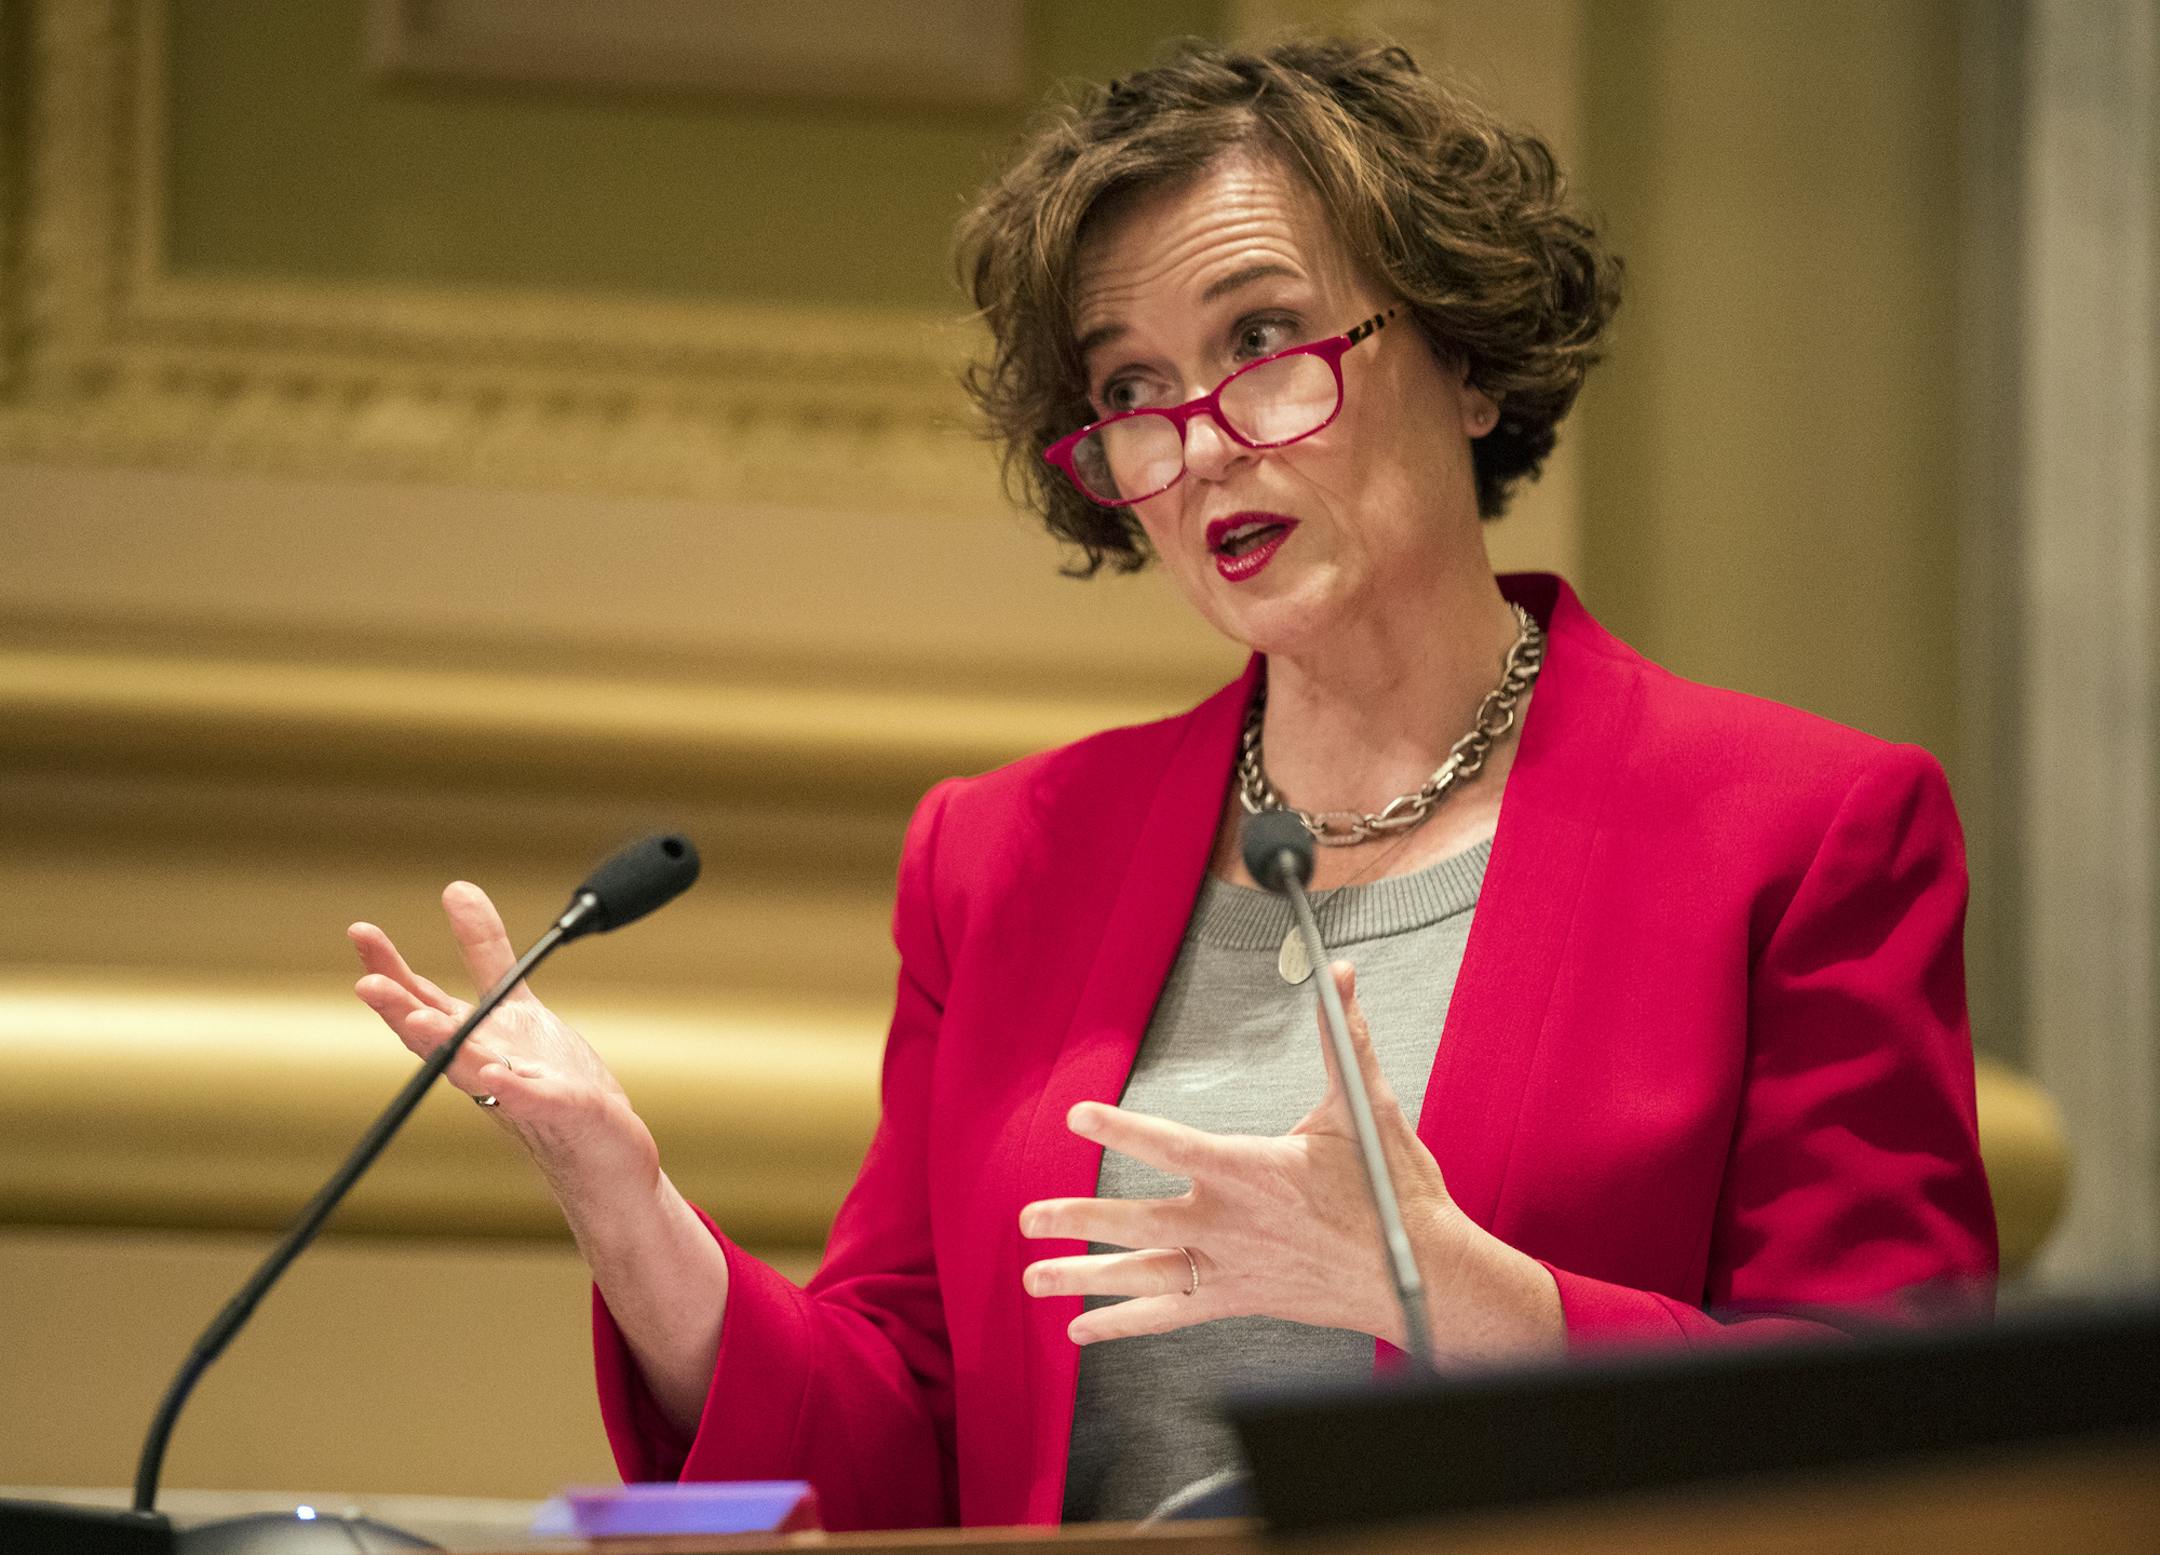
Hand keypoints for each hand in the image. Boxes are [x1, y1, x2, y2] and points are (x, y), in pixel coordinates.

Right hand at [349, 881, 658, 1198]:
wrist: (600, 1150)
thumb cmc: (552, 1081)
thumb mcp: (517, 1006)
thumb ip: (485, 953)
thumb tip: (456, 890)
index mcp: (473, 1040)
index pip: (422, 1003)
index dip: (391, 970)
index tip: (361, 932)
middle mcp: (485, 1068)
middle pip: (436, 1040)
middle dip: (401, 1013)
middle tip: (368, 986)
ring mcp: (520, 1094)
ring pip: (473, 1072)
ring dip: (446, 1048)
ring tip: (420, 1021)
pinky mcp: (563, 1113)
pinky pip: (535, 1100)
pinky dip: (515, 1088)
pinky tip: (496, 1074)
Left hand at [1020, 962, 1562, 1359]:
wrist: (1422, 1275)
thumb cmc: (1393, 1192)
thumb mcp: (1365, 1107)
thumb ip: (1343, 1039)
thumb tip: (1341, 973)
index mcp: (1249, 1169)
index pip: (1170, 1145)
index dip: (1120, 1130)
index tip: (1075, 1118)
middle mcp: (1228, 1223)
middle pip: (1136, 1222)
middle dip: (1076, 1220)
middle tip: (1026, 1218)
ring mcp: (1229, 1267)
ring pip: (1142, 1274)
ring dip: (1082, 1278)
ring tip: (1031, 1278)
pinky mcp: (1238, 1300)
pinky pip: (1169, 1316)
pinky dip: (1123, 1324)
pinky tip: (1081, 1330)